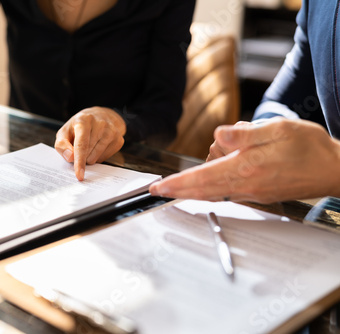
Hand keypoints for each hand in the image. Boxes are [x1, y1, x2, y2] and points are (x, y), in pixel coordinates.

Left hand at [55, 107, 125, 180]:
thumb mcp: (65, 132)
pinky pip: (104, 159)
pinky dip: (98, 157)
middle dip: (81, 156)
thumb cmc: (79, 126)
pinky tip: (98, 146)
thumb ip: (61, 145)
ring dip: (89, 157)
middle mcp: (100, 124)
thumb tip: (70, 157)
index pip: (82, 145)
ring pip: (96, 158)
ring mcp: (112, 132)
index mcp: (84, 120)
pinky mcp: (119, 140)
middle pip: (88, 154)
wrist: (100, 116)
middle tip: (80, 146)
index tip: (79, 175)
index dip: (79, 161)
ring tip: (89, 145)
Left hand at [149, 118, 339, 202]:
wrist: (333, 169)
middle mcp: (246, 184)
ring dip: (194, 186)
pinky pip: (225, 192)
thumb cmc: (309, 147)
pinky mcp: (256, 194)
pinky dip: (209, 189)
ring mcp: (251, 192)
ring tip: (189, 175)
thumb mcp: (278, 129)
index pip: (202, 177)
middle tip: (156, 191)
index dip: (177, 183)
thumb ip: (245, 134)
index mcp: (247, 167)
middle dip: (176, 190)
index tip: (158, 188)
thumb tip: (218, 135)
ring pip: (212, 191)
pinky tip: (205, 182)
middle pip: (202, 190)